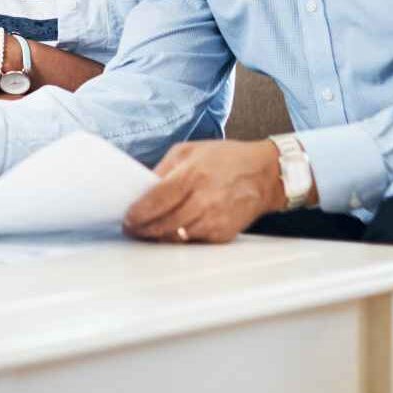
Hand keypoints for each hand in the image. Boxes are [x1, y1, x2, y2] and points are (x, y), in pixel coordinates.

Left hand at [123, 140, 287, 243]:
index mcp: (192, 175)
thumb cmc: (226, 159)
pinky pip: (193, 242)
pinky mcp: (222, 234)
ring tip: (148, 231)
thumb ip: (163, 169)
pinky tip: (172, 232)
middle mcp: (203, 200)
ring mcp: (214, 220)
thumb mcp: (189, 151)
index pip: (156, 201)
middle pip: (163, 224)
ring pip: (176, 237)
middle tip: (132, 229)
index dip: (137, 213)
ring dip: (158, 237)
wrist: (265, 175)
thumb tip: (141, 188)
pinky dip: (179, 239)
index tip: (127, 218)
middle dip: (143, 229)